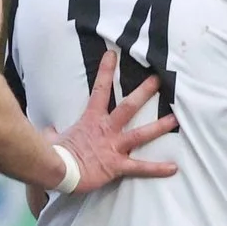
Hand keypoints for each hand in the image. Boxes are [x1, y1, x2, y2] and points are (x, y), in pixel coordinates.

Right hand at [53, 52, 179, 193]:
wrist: (55, 171)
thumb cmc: (54, 154)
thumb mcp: (52, 138)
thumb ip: (55, 133)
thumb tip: (50, 132)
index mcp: (91, 120)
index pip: (100, 89)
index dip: (106, 71)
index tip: (113, 55)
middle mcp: (106, 130)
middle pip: (128, 106)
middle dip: (144, 92)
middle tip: (159, 79)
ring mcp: (113, 147)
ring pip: (141, 134)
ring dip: (160, 126)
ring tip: (176, 119)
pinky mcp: (116, 166)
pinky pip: (140, 167)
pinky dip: (157, 168)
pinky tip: (173, 168)